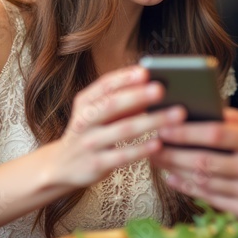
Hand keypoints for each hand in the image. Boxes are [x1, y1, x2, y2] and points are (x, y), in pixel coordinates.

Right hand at [49, 66, 185, 189]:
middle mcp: (84, 120)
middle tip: (162, 89)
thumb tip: (154, 88)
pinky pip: (122, 155)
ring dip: (151, 121)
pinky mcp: (96, 164)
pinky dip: (142, 148)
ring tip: (176, 114)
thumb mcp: (98, 114)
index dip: (125, 78)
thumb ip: (122, 102)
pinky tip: (160, 143)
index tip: (146, 71)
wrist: (62, 166)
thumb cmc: (91, 133)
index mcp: (85, 102)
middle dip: (138, 96)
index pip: (105, 85)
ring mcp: (89, 143)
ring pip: (122, 130)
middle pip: (113, 105)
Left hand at [151, 108, 237, 222]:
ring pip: (204, 182)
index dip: (187, 130)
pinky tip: (174, 178)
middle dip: (173, 152)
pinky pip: (210, 200)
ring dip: (175, 170)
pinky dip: (188, 188)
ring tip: (158, 158)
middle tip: (152, 143)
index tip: (164, 124)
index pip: (218, 134)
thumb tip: (208, 109)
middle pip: (205, 161)